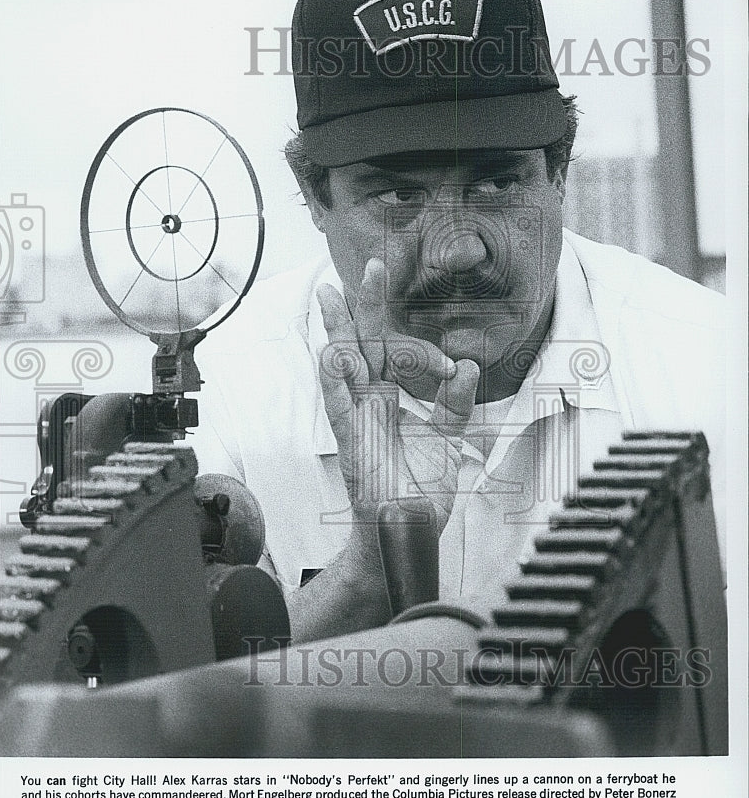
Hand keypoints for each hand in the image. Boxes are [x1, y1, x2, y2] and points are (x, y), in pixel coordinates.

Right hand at [317, 258, 479, 533]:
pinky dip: (335, 381)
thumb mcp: (449, 439)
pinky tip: (332, 354)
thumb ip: (456, 401)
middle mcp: (369, 400)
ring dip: (338, 331)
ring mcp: (356, 417)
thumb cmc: (420, 488)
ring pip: (342, 365)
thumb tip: (466, 363)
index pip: (399, 354)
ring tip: (331, 295)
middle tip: (369, 267)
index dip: (423, 352)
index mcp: (389, 396)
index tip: (449, 367)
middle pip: (363, 343)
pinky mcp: (351, 441)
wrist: (408, 530)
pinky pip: (339, 406)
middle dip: (364, 306)